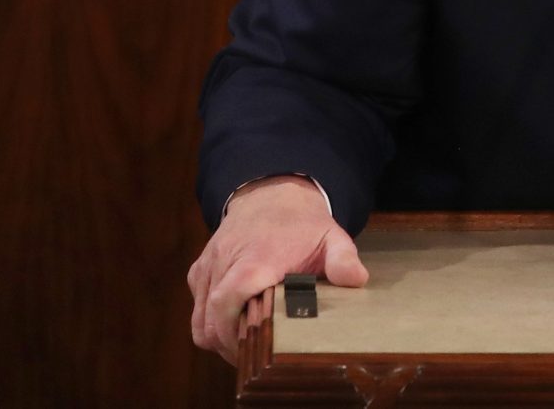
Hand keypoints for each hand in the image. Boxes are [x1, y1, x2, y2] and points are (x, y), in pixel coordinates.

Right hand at [186, 177, 367, 364]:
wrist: (273, 193)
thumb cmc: (304, 225)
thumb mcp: (331, 238)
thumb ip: (343, 259)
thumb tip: (356, 280)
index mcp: (255, 260)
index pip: (227, 303)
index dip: (233, 334)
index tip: (254, 352)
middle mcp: (224, 262)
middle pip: (209, 320)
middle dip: (228, 346)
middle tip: (253, 359)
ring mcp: (209, 266)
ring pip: (198, 319)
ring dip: (217, 338)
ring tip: (244, 347)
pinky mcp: (200, 269)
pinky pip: (196, 306)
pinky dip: (209, 322)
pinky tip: (235, 325)